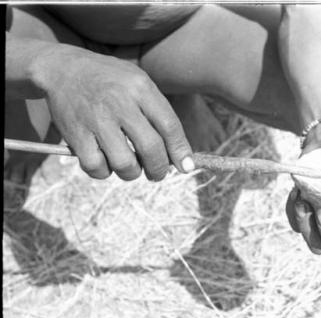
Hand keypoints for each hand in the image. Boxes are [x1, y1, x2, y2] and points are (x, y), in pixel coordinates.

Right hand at [32, 44, 192, 180]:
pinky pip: (97, 167)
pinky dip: (104, 172)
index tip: (186, 167)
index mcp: (140, 88)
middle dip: (159, 169)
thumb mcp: (139, 83)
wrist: (63, 69)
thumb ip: (160, 113)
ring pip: (125, 164)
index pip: (170, 126)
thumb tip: (179, 154)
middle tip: (157, 173)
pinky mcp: (76, 134)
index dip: (180, 151)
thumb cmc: (111, 81)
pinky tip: (106, 162)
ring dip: (132, 173)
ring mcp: (96, 119)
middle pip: (151, 149)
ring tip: (130, 166)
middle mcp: (120, 103)